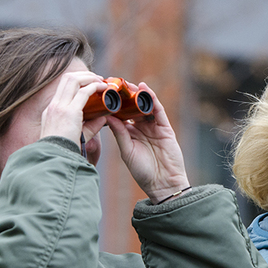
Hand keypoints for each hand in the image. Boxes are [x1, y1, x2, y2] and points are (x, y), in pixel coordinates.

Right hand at [40, 69, 108, 151]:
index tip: (90, 83)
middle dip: (84, 74)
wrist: (55, 158)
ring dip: (89, 77)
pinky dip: (94, 86)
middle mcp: (54, 105)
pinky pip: (83, 92)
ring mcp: (59, 107)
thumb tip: (104, 118)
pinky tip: (103, 88)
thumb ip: (90, 126)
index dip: (78, 81)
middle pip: (67, 78)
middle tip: (98, 78)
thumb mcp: (77, 135)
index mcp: (51, 111)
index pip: (63, 87)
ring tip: (101, 80)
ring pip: (73, 79)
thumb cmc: (65, 151)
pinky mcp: (69, 112)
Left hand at [105, 82, 189, 202]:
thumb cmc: (143, 171)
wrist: (163, 183)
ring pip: (145, 106)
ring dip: (138, 94)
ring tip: (128, 84)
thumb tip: (108, 116)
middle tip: (115, 84)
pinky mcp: (165, 128)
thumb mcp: (127, 151)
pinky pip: (158, 110)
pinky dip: (152, 98)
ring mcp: (154, 127)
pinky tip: (145, 89)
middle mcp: (141, 128)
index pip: (120, 115)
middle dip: (125, 96)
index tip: (103, 94)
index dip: (113, 104)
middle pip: (133, 107)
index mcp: (130, 134)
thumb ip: (119, 133)